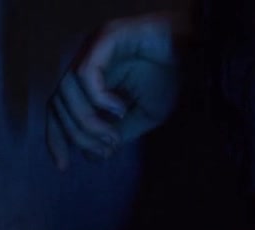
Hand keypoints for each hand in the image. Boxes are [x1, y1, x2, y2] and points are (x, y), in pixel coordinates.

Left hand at [46, 12, 183, 169]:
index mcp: (91, 77)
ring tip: (114, 136)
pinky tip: (119, 110)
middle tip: (108, 148)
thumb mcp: (144, 114)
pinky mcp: (105, 38)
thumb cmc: (173, 76)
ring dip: (87, 122)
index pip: (59, 108)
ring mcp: (93, 47)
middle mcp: (85, 60)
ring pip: (66, 91)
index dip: (57, 137)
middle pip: (58, 103)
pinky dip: (99, 99)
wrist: (198, 50)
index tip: (64, 166)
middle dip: (79, 134)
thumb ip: (118, 132)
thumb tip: (93, 154)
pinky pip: (86, 74)